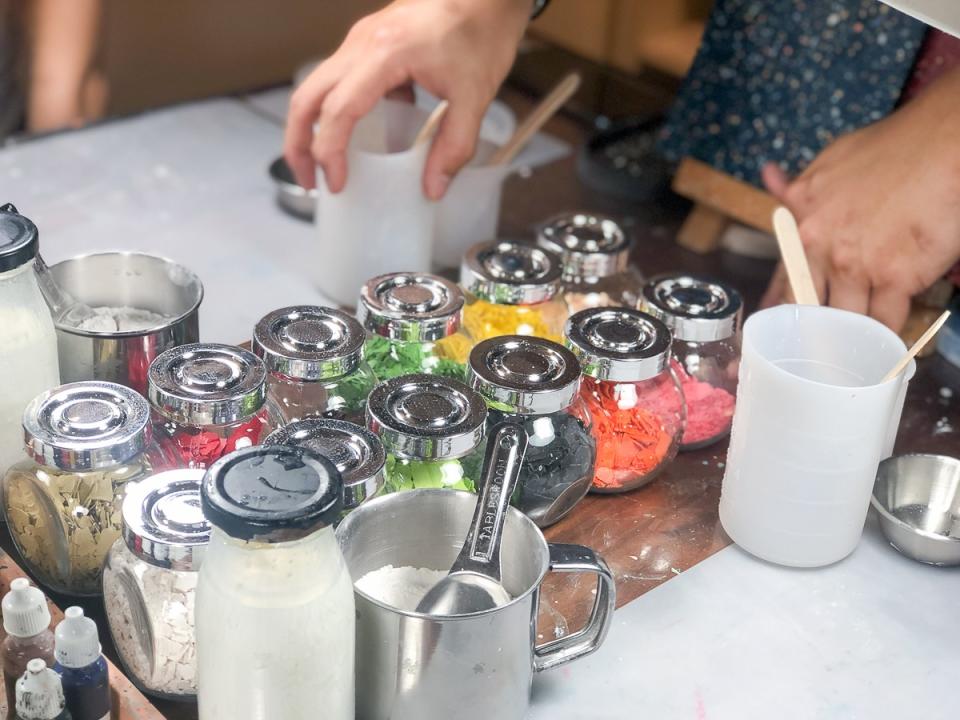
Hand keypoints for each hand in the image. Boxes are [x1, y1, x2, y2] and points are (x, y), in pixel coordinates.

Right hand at [284, 0, 530, 199]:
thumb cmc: (482, 30)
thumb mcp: (475, 96)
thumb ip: (454, 145)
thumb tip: (433, 188)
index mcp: (385, 54)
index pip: (339, 109)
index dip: (329, 151)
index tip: (335, 183)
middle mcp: (362, 43)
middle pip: (307, 97)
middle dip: (299, 144)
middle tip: (310, 181)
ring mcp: (361, 39)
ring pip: (315, 86)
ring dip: (310, 128)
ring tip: (322, 164)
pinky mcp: (369, 41)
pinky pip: (338, 79)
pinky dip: (334, 111)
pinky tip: (357, 136)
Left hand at [761, 68, 959, 331]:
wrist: (940, 143)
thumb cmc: (890, 148)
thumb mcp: (828, 162)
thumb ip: (798, 185)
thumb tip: (769, 176)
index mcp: (802, 221)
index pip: (783, 276)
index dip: (780, 305)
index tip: (776, 326)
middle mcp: (821, 247)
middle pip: (810, 305)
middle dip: (815, 328)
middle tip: (819, 345)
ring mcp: (857, 265)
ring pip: (845, 320)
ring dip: (851, 336)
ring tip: (853, 351)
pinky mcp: (897, 277)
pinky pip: (885, 322)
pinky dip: (885, 337)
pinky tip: (884, 344)